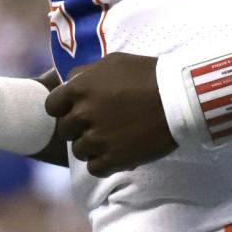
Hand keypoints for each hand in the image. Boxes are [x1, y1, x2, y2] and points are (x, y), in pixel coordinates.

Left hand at [44, 53, 176, 177]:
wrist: (179, 99)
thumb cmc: (148, 75)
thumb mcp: (113, 62)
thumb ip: (85, 73)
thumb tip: (69, 82)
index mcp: (79, 89)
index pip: (51, 106)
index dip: (63, 109)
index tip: (76, 110)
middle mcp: (83, 114)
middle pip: (66, 130)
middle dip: (79, 128)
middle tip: (100, 124)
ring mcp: (97, 139)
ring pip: (79, 151)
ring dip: (92, 147)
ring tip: (112, 139)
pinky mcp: (113, 159)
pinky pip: (95, 168)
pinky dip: (105, 163)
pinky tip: (118, 152)